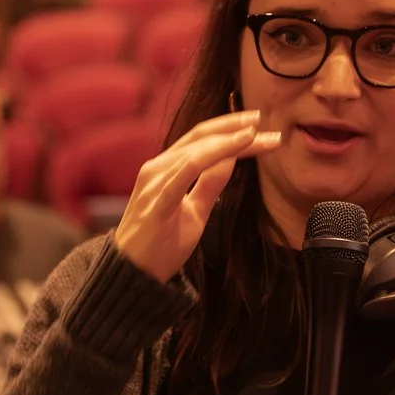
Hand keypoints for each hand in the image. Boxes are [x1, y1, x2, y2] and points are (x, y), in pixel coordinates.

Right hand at [111, 111, 281, 281]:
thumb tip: (233, 160)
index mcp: (165, 169)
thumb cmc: (160, 244)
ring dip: (229, 140)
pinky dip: (211, 156)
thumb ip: (210, 185)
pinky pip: (185, 173)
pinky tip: (234, 149)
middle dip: (233, 126)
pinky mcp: (157, 201)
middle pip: (199, 137)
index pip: (200, 141)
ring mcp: (154, 182)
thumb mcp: (194, 212)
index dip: (229, 130)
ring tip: (257, 135)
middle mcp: (157, 168)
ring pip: (196, 151)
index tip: (259, 127)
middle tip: (263, 120)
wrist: (132, 274)